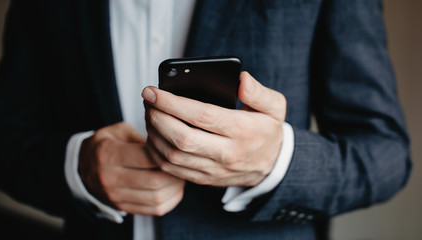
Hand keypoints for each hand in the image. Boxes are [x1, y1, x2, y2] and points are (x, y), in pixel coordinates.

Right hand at [78, 122, 184, 215]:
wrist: (82, 167)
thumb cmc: (106, 144)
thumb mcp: (119, 131)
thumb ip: (143, 137)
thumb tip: (169, 147)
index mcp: (108, 154)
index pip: (146, 157)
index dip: (166, 153)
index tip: (175, 148)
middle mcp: (109, 178)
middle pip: (154, 180)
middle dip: (175, 173)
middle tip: (183, 163)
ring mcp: (115, 196)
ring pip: (156, 198)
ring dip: (175, 188)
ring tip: (181, 175)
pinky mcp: (122, 207)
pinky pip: (154, 210)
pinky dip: (171, 201)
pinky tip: (175, 189)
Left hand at [142, 72, 285, 186]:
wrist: (271, 167)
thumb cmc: (267, 132)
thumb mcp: (274, 108)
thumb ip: (259, 92)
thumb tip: (242, 79)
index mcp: (242, 131)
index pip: (202, 115)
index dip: (173, 103)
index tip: (153, 91)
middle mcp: (226, 153)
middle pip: (182, 138)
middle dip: (158, 118)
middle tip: (147, 101)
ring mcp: (213, 169)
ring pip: (173, 155)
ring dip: (154, 134)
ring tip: (149, 114)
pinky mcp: (203, 178)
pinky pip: (173, 170)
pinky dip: (157, 152)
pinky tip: (153, 135)